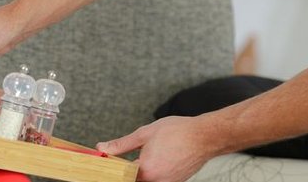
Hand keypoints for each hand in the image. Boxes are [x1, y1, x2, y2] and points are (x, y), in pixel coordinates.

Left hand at [96, 116, 214, 181]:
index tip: (107, 165)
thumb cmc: (177, 132)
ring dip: (142, 172)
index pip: (121, 176)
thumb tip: (102, 148)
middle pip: (135, 180)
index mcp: (146, 170)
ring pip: (148, 180)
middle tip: (127, 158)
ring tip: (148, 155)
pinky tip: (159, 159)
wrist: (205, 136)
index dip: (113, 169)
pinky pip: (159, 179)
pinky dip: (154, 172)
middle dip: (128, 171)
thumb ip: (121, 144)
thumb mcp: (144, 133)